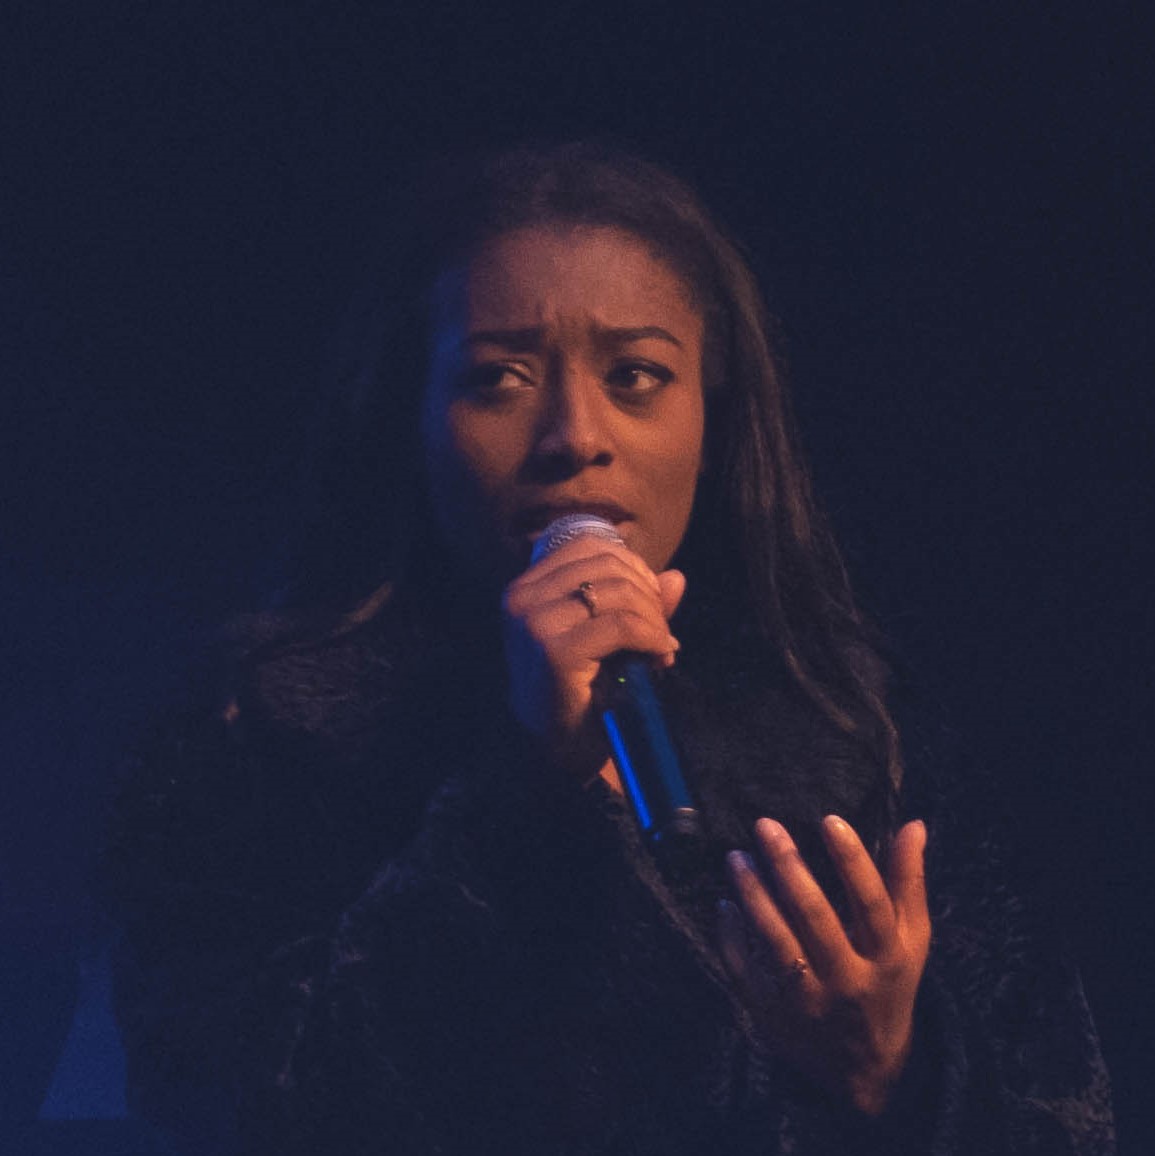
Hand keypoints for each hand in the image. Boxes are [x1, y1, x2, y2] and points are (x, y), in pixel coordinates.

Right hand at [502, 537, 684, 780]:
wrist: (560, 749)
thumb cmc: (582, 690)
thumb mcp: (609, 637)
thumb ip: (638, 604)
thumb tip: (677, 577)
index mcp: (526, 587)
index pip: (588, 546)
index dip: (631, 565)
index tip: (652, 600)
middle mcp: (523, 598)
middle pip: (607, 565)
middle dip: (648, 595)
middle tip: (662, 630)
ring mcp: (535, 624)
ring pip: (618, 593)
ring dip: (653, 619)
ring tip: (661, 646)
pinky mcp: (555, 652)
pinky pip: (621, 626)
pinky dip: (651, 637)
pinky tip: (660, 656)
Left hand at [719, 816, 929, 1115]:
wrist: (865, 1072)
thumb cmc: (888, 985)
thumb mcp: (910, 941)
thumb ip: (908, 883)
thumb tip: (913, 825)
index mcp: (886, 958)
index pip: (870, 903)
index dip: (852, 861)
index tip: (828, 819)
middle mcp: (848, 981)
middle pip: (814, 917)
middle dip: (788, 866)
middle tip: (764, 825)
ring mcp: (808, 1001)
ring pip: (774, 941)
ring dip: (752, 894)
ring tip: (736, 857)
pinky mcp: (773, 1015)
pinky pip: (745, 971)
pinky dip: (731, 937)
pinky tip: (725, 903)